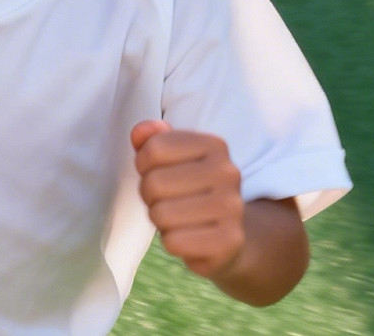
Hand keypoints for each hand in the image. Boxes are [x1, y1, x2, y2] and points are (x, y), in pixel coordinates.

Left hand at [130, 119, 245, 279]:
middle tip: (168, 201)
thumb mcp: (171, 160)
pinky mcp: (229, 241)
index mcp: (215, 145)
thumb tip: (140, 132)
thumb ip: (152, 140)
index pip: (154, 149)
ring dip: (161, 221)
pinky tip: (189, 237)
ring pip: (161, 214)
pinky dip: (172, 242)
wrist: (228, 235)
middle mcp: (228, 173)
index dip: (144, 165)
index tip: (159, 172)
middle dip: (150, 196)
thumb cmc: (190, 192)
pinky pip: (174, 242)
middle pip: (154, 183)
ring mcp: (232, 207)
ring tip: (178, 219)